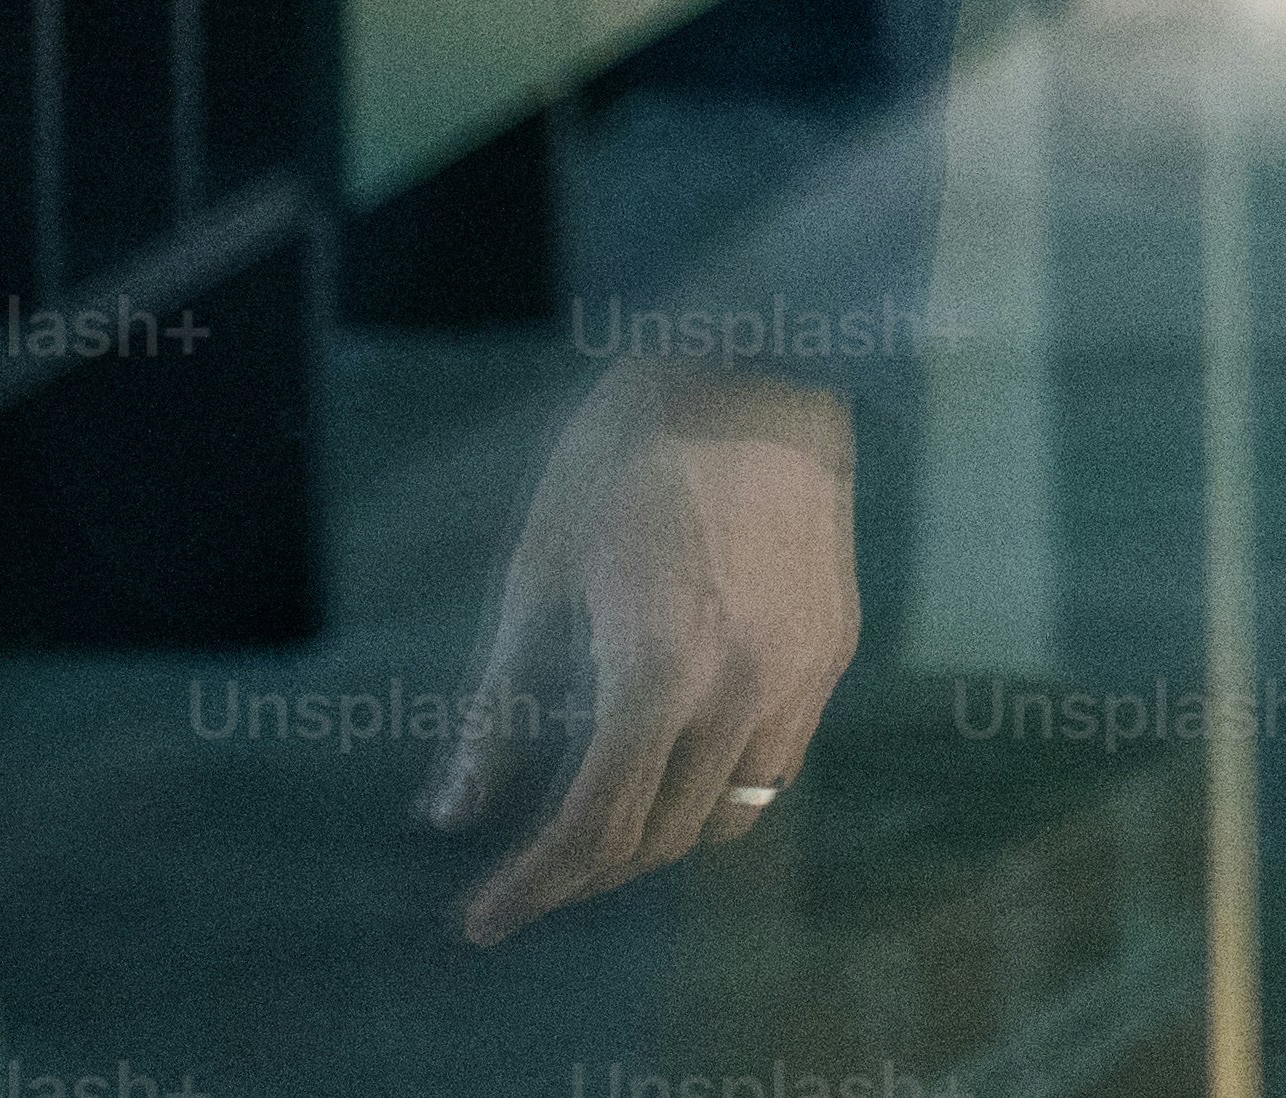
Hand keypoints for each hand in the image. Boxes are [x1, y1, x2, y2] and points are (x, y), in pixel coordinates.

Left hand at [429, 357, 857, 942]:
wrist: (754, 365)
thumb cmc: (620, 458)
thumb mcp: (536, 573)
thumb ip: (496, 708)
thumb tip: (451, 813)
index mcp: (655, 671)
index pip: (592, 827)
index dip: (531, 888)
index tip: (480, 921)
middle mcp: (742, 688)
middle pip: (662, 836)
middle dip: (585, 872)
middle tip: (527, 875)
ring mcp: (802, 670)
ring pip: (734, 812)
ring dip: (660, 838)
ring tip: (601, 824)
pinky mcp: (833, 645)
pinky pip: (779, 757)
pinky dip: (720, 785)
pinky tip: (674, 756)